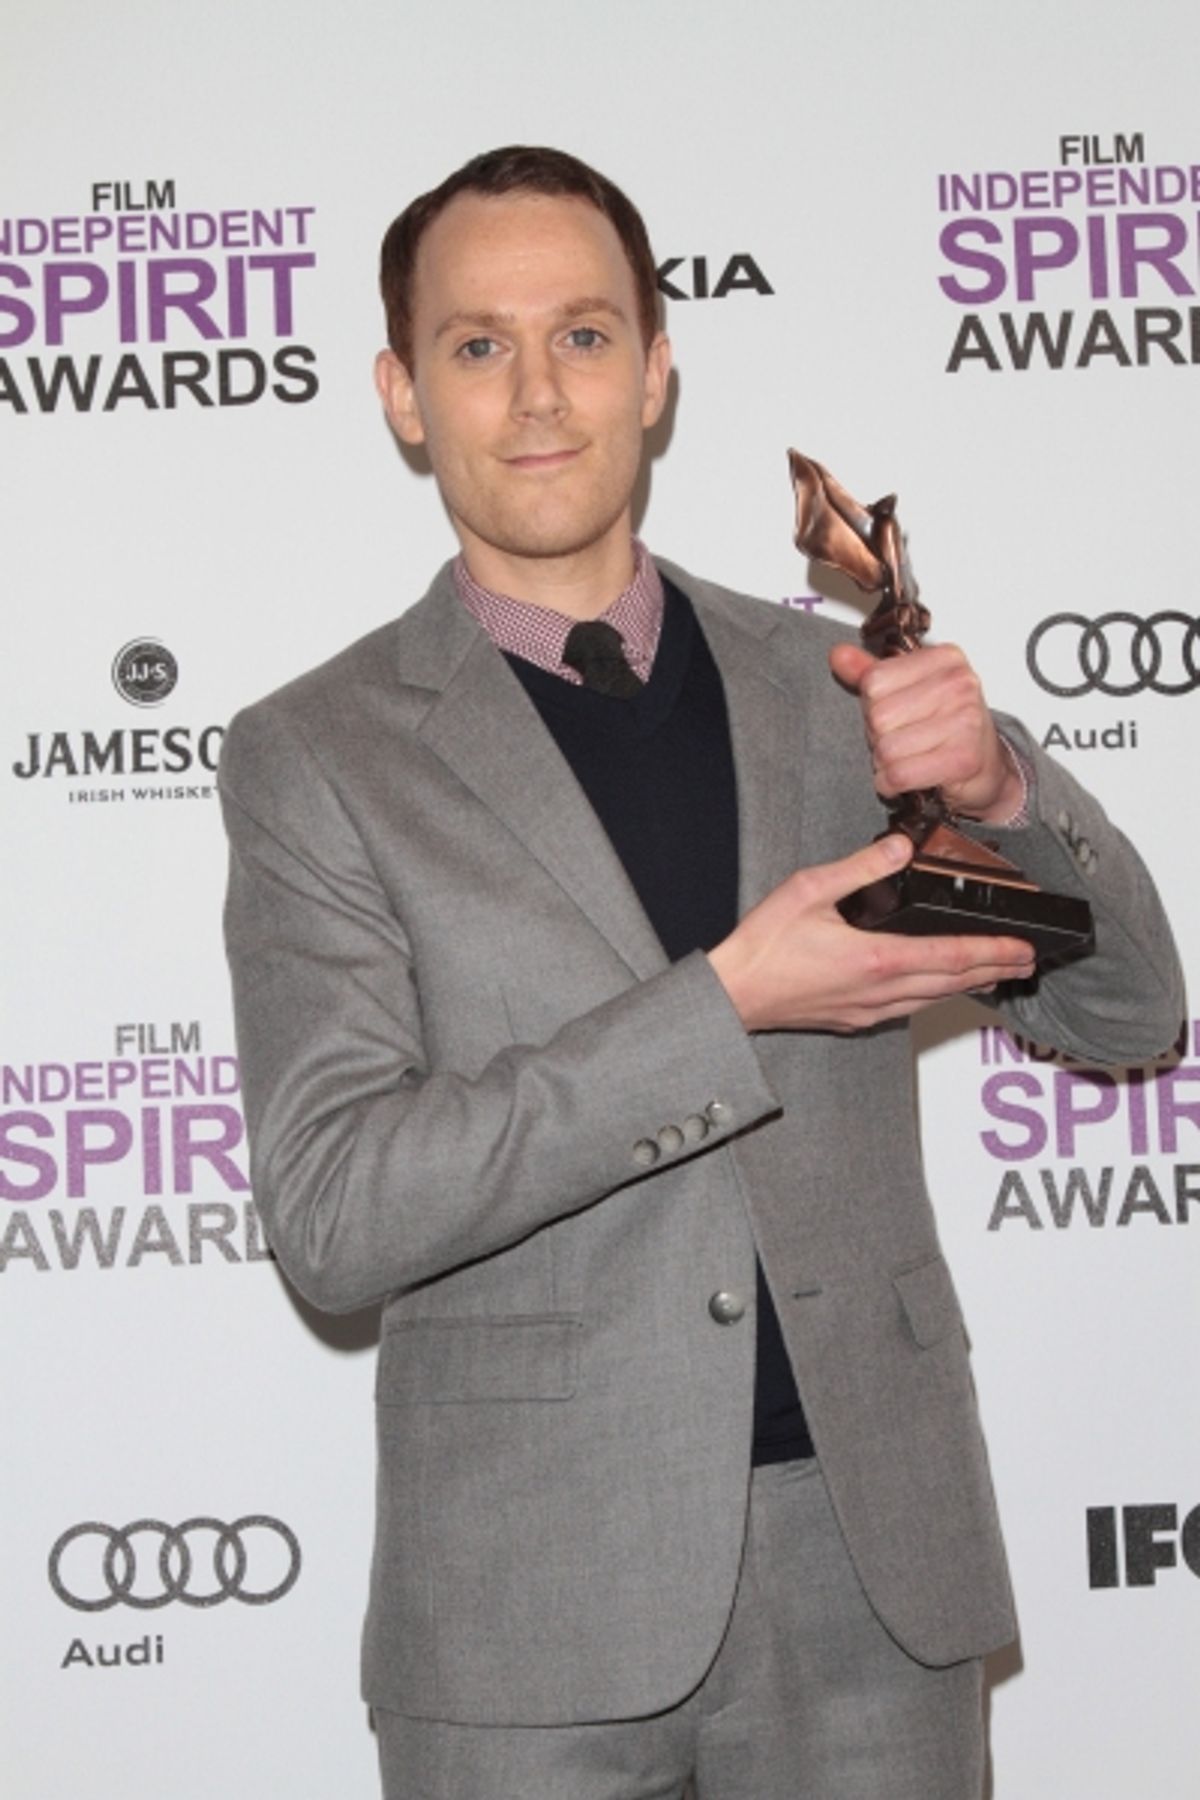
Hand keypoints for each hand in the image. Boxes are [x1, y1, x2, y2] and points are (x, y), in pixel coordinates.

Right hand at [708, 835, 1035, 1033]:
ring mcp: (869, 1009)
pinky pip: (908, 1008)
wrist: (733, 994)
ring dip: (968, 986)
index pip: (951, 955)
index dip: (993, 952)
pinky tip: (936, 988)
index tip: (1022, 949)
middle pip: (953, 983)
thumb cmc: (763, 946)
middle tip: (1025, 963)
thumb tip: (901, 849)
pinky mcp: (854, 1019)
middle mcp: (880, 991)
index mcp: (876, 958)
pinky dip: (934, 995)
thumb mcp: (809, 889)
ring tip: (994, 975)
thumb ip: (861, 868)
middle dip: (994, 971)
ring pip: (933, 999)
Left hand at [829, 641, 1022, 823]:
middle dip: (880, 738)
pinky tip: (905, 780)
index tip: (898, 714)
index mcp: (944, 658)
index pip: (874, 681)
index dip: (874, 706)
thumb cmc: (948, 728)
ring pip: (886, 749)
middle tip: (905, 741)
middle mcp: (960, 683)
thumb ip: (871, 673)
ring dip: (887, 764)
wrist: (988, 769)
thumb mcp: (908, 692)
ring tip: (910, 758)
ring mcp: (966, 720)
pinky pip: (899, 774)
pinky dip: (892, 783)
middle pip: (879, 716)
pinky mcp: (964, 758)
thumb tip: (839, 655)